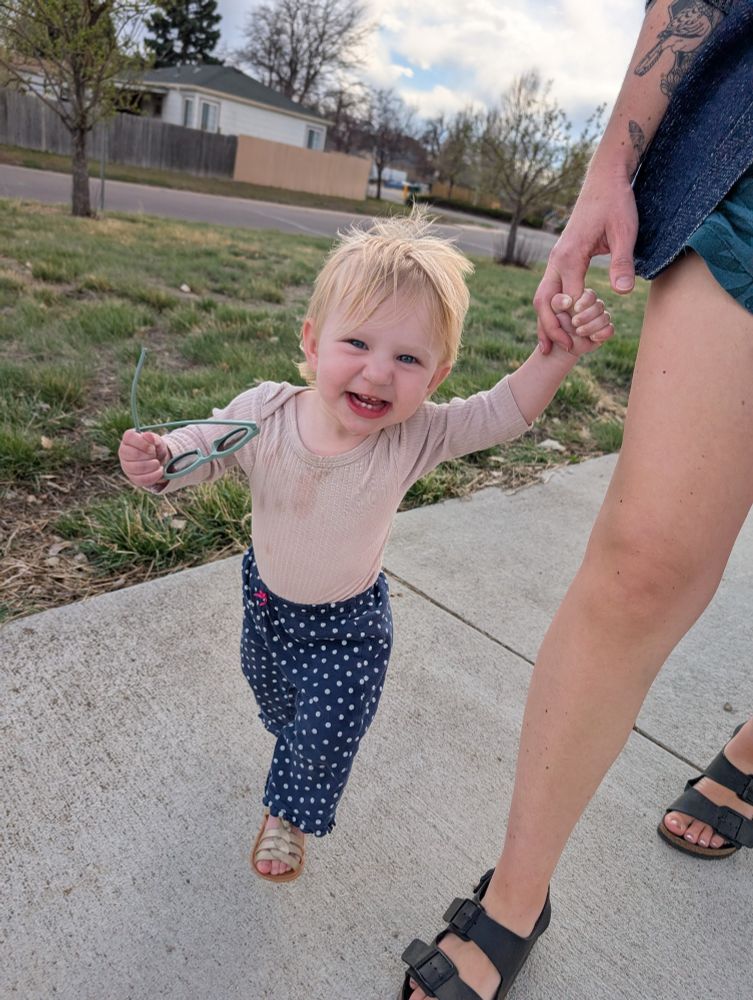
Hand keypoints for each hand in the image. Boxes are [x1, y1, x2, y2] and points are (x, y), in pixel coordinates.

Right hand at [118, 428, 169, 487]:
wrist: (157, 459)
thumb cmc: (154, 447)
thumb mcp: (156, 440)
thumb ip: (153, 437)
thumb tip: (147, 435)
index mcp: (128, 439)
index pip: (129, 437)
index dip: (142, 442)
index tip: (152, 447)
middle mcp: (123, 452)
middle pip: (133, 454)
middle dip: (148, 455)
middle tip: (155, 455)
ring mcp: (126, 466)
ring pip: (136, 468)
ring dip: (151, 466)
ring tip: (157, 463)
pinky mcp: (132, 477)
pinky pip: (141, 479)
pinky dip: (153, 476)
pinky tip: (159, 471)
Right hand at [534, 165, 637, 353]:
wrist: (604, 180)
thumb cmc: (617, 203)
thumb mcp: (625, 231)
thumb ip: (622, 262)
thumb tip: (621, 292)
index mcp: (571, 255)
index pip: (569, 298)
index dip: (576, 321)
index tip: (587, 340)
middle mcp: (557, 259)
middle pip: (545, 301)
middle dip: (551, 328)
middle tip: (564, 350)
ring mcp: (556, 259)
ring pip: (542, 297)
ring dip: (545, 323)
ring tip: (549, 347)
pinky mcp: (560, 258)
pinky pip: (549, 289)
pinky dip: (549, 310)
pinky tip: (556, 325)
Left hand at [551, 288, 613, 357]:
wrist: (558, 344)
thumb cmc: (555, 325)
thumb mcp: (551, 312)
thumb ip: (557, 304)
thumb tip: (568, 301)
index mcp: (582, 298)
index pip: (590, 295)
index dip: (585, 301)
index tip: (576, 308)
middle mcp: (594, 307)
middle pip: (599, 305)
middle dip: (587, 315)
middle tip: (574, 322)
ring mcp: (600, 319)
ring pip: (605, 317)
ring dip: (592, 326)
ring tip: (579, 332)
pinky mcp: (604, 331)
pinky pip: (610, 330)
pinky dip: (602, 333)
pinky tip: (592, 337)